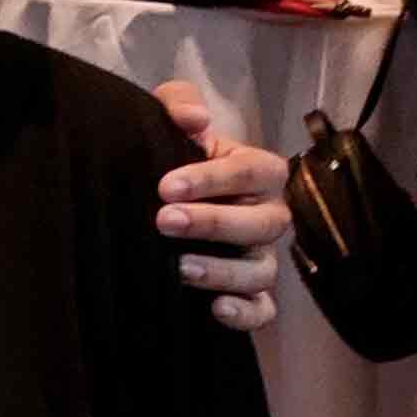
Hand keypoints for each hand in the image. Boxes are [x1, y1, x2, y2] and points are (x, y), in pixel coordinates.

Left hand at [150, 78, 286, 330]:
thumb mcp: (165, 121)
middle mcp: (266, 215)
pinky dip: (246, 313)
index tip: (165, 187)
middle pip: (262, 222)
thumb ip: (178, 103)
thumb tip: (195, 120)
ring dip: (224, 271)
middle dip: (215, 222)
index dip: (213, 178)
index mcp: (255, 172)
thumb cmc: (167, 158)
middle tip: (165, 222)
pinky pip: (263, 310)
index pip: (251, 171)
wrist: (149, 201)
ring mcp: (260, 257)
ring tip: (180, 268)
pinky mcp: (250, 295)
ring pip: (262, 269)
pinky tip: (215, 309)